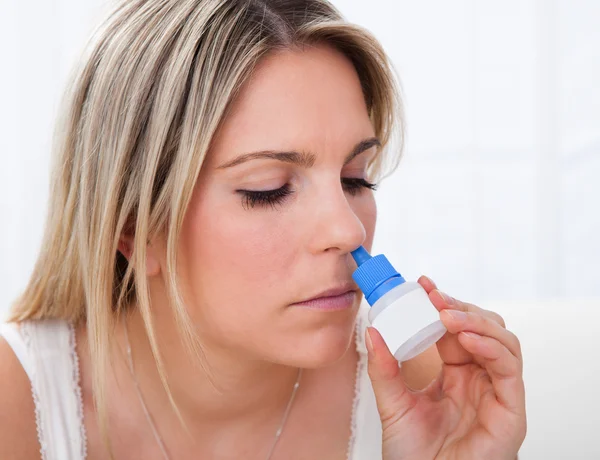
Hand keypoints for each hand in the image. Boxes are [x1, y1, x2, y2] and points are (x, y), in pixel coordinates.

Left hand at [366, 276, 525, 459]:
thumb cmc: (413, 454)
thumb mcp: (392, 403)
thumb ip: (384, 369)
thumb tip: (372, 331)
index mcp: (456, 373)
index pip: (456, 328)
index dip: (443, 304)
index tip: (422, 285)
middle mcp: (479, 378)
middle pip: (484, 328)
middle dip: (460, 307)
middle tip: (434, 298)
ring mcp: (496, 393)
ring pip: (503, 341)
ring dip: (476, 321)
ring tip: (447, 315)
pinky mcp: (511, 411)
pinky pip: (510, 369)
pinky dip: (491, 347)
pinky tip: (465, 338)